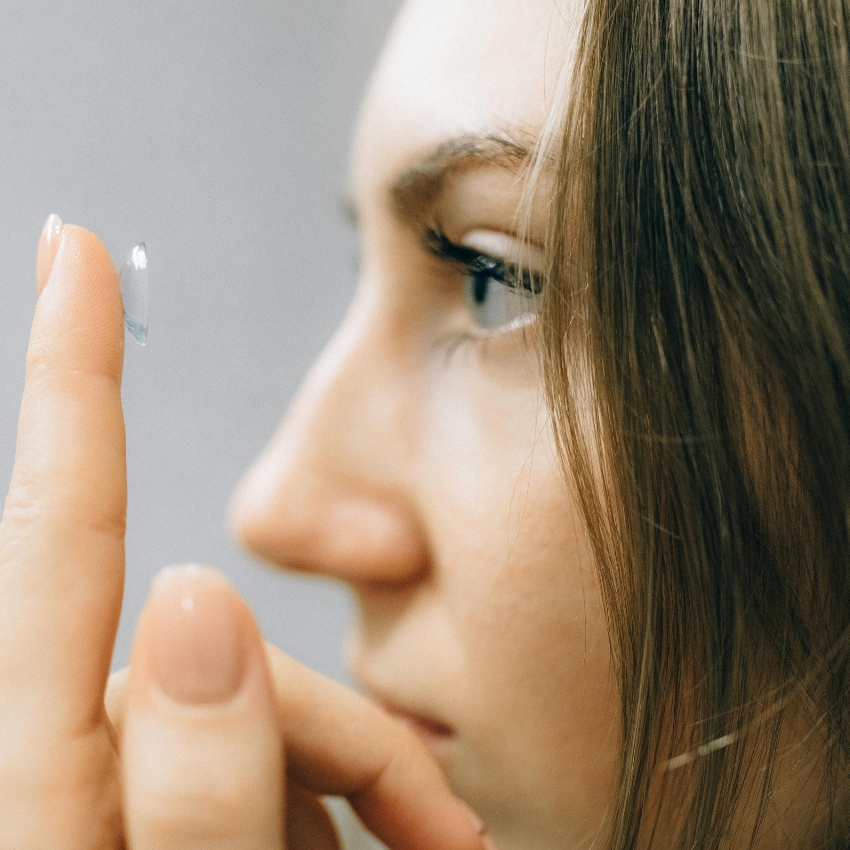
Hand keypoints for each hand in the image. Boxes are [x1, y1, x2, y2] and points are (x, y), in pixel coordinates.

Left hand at [0, 220, 485, 849]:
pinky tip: (391, 845)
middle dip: (347, 725)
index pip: (58, 527)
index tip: (71, 246)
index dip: (72, 375)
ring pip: (277, 708)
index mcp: (44, 770)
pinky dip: (352, 797)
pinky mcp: (192, 804)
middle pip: (231, 656)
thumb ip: (186, 791)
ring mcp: (142, 777)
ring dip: (364, 776)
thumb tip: (191, 601)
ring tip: (429, 849)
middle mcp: (86, 755)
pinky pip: (286, 759)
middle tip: (441, 832)